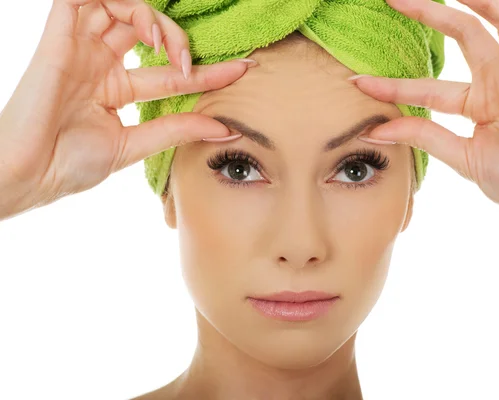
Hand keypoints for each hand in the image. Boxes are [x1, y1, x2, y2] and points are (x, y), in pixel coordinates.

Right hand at [0, 0, 253, 218]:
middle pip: (148, 30)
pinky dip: (123, 3)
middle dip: (180, 38)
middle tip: (193, 63)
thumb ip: (176, 130)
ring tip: (168, 48)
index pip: (169, 71)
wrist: (28, 174)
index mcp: (115, 88)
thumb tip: (223, 128)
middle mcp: (100, 62)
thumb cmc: (68, 164)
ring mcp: (81, 47)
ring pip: (122, 6)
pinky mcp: (60, 34)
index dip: (205, 70)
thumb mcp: (133, 144)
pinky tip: (146, 29)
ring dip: (154, 18)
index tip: (241, 70)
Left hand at [353, 0, 498, 223]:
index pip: (424, 88)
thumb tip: (377, 130)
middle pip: (454, 38)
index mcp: (477, 105)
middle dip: (421, 17)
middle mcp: (493, 82)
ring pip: (479, 24)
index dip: (391, 85)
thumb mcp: (461, 156)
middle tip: (389, 2)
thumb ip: (423, 137)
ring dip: (446, 7)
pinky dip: (492, 6)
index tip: (357, 81)